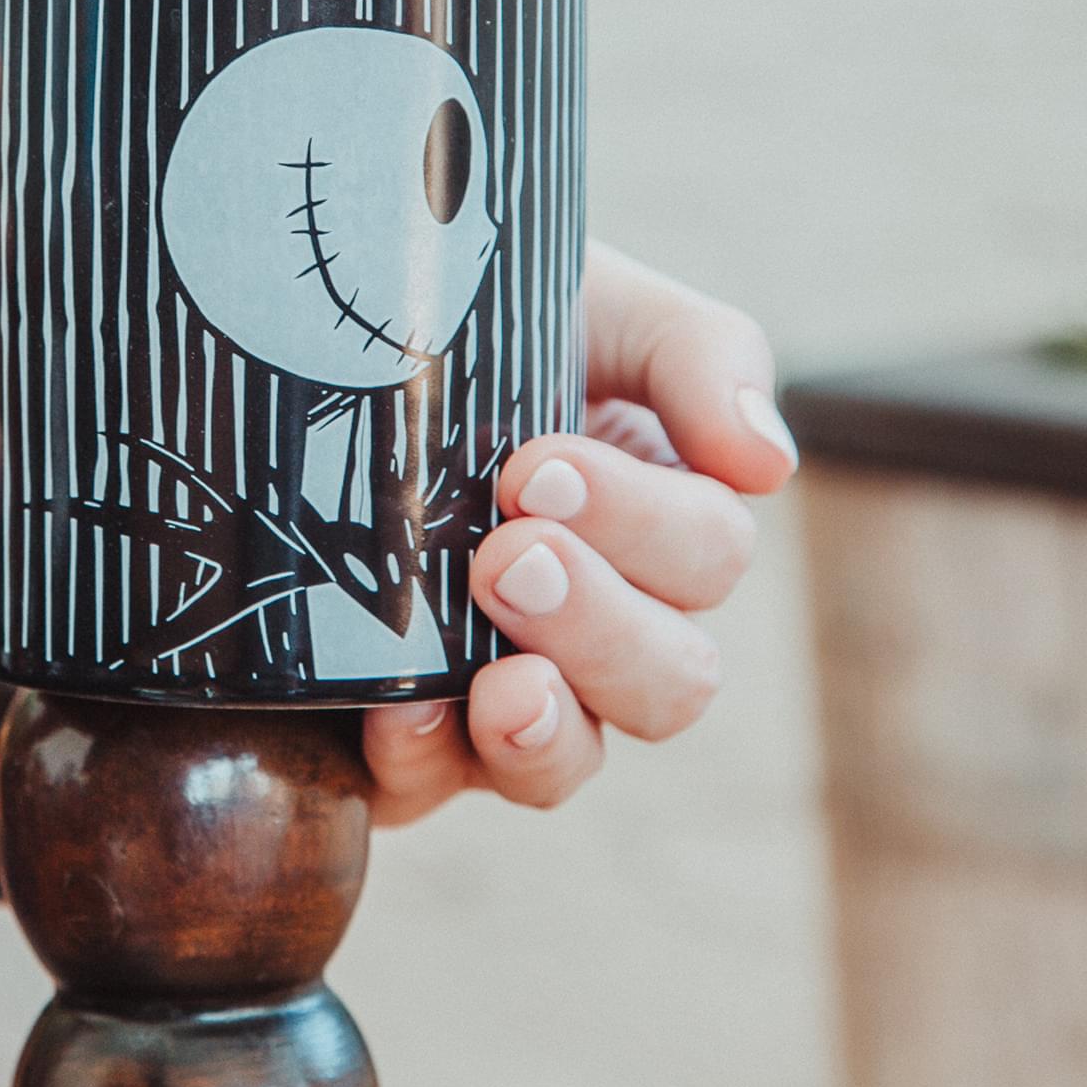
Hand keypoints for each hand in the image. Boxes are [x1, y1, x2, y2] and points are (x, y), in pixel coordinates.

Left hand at [360, 243, 796, 822]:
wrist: (318, 327)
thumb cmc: (476, 310)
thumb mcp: (592, 301)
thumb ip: (697, 354)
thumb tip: (767, 463)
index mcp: (658, 519)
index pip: (706, 556)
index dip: (638, 524)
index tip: (533, 468)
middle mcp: (596, 622)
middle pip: (669, 681)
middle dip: (596, 625)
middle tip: (507, 556)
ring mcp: (502, 689)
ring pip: (568, 758)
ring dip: (542, 729)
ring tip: (497, 687)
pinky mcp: (404, 735)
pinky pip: (434, 785)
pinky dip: (425, 761)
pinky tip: (397, 717)